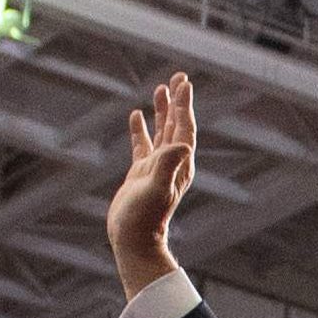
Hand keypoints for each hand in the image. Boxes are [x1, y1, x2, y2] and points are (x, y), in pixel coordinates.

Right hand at [108, 75, 198, 294]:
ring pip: (161, 131)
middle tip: (179, 77)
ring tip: (160, 88)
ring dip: (162, 110)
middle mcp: (172, 162)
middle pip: (177, 124)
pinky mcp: (140, 173)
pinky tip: (136, 115)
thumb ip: (169, 165)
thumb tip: (183, 144)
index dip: (184, 105)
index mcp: (180, 163)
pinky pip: (142, 144)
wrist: (133, 240)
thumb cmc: (144, 218)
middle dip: (178, 101)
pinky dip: (141, 128)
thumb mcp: (157, 189)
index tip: (185, 83)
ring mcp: (156, 167)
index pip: (184, 127)